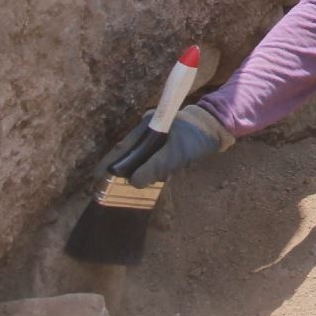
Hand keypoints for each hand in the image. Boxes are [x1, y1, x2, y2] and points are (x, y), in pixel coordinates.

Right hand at [102, 104, 232, 187]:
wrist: (219, 126)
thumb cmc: (197, 137)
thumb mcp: (177, 153)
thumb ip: (155, 167)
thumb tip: (134, 182)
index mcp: (147, 126)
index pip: (122, 147)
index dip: (109, 163)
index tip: (96, 178)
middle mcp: (149, 129)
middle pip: (128, 152)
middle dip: (116, 170)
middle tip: (103, 188)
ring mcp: (157, 136)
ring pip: (139, 156)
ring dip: (131, 171)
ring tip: (117, 189)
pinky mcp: (166, 143)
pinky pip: (150, 157)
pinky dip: (145, 169)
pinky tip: (141, 182)